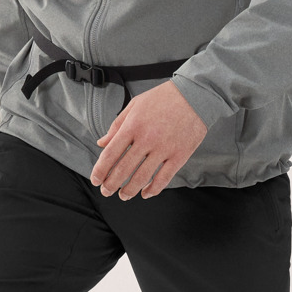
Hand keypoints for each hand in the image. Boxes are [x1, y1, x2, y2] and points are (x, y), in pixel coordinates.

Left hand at [90, 81, 208, 199]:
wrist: (195, 95)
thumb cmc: (163, 98)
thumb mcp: (135, 105)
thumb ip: (117, 125)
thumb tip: (101, 143)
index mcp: (133, 126)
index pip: (110, 154)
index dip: (100, 170)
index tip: (95, 180)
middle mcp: (147, 139)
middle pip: (124, 169)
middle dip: (111, 185)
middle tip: (106, 191)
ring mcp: (164, 149)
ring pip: (142, 177)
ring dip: (129, 190)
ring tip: (123, 195)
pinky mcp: (180, 156)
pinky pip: (163, 179)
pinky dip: (152, 190)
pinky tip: (145, 193)